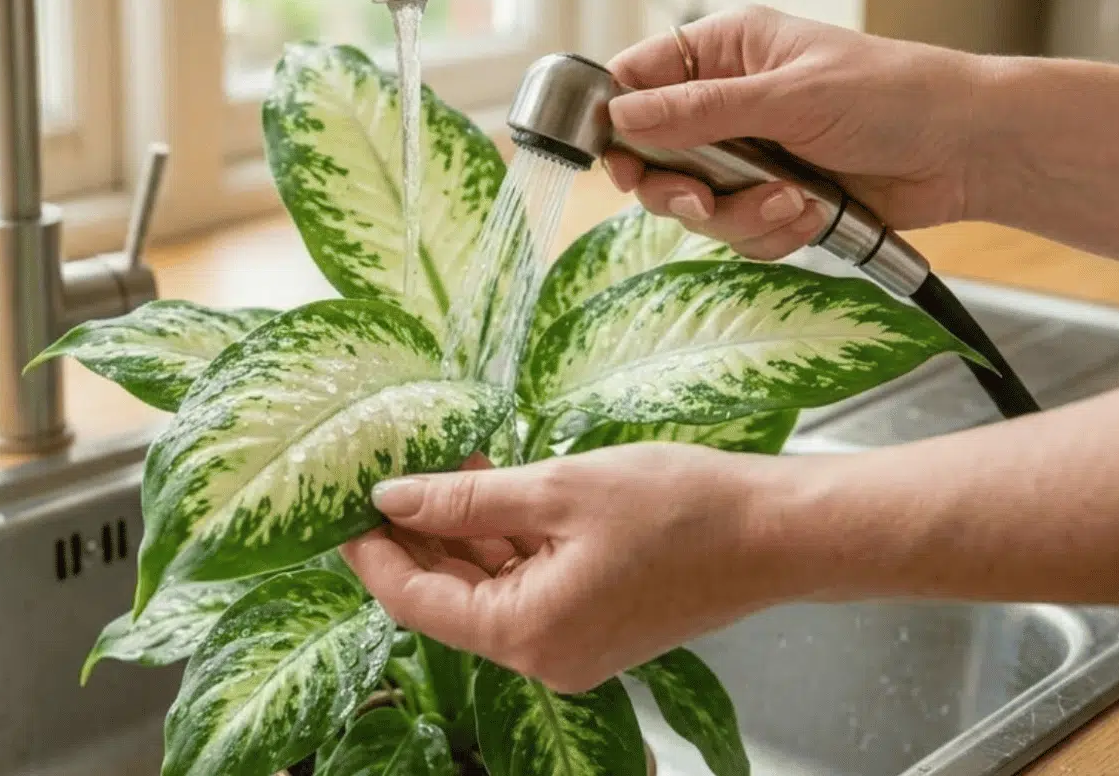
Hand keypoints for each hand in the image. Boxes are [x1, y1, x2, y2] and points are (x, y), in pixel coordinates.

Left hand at [340, 445, 799, 693]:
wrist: (778, 533)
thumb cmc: (680, 509)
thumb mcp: (558, 490)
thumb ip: (467, 500)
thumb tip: (392, 497)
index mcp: (527, 634)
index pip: (415, 602)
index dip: (372, 554)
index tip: (340, 508)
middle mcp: (544, 654)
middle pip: (448, 599)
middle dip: (413, 536)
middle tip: (382, 474)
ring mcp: (571, 643)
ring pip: (487, 588)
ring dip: (459, 531)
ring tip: (436, 464)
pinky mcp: (594, 622)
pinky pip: (526, 584)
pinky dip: (501, 540)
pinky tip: (488, 485)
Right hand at [603, 6, 991, 259]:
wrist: (969, 151)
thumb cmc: (893, 95)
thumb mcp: (789, 96)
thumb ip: (699, 112)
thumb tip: (621, 117)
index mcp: (725, 51)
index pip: (637, 78)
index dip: (617, 119)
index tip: (617, 159)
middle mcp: (727, 101)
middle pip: (654, 155)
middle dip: (678, 186)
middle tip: (700, 198)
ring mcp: (750, 154)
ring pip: (696, 203)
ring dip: (739, 214)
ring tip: (793, 203)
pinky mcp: (775, 199)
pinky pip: (738, 231)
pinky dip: (772, 231)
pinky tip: (813, 213)